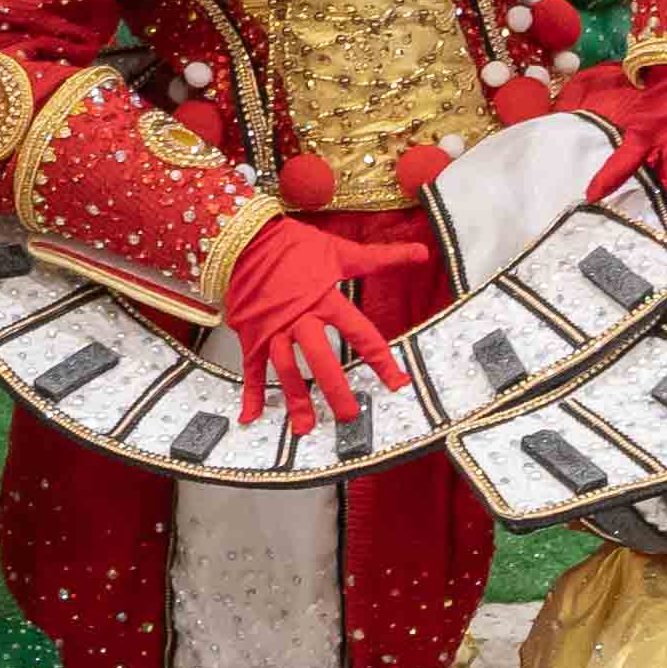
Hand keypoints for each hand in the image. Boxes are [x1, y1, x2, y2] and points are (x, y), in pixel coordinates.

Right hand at [217, 214, 417, 445]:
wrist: (244, 238)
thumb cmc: (295, 245)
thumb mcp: (340, 251)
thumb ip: (381, 257)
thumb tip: (422, 253)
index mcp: (324, 299)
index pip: (360, 334)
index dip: (381, 360)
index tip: (398, 383)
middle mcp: (298, 319)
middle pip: (320, 359)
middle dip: (335, 390)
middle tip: (350, 417)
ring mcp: (272, 330)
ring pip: (286, 370)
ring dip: (296, 400)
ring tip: (306, 429)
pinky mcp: (250, 335)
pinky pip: (251, 369)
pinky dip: (251, 394)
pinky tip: (251, 418)